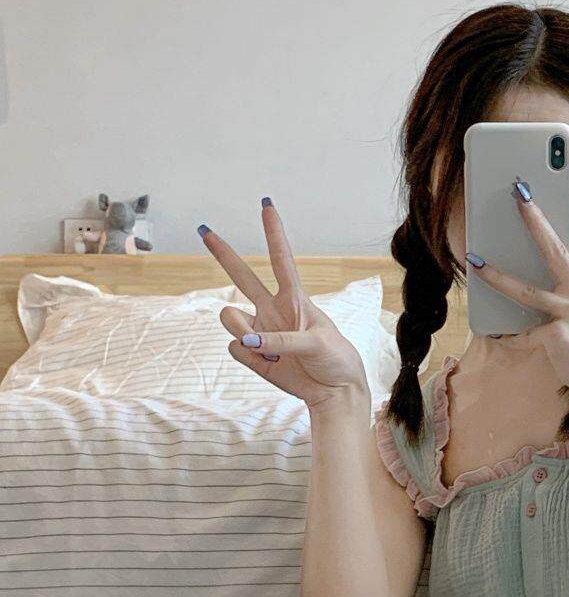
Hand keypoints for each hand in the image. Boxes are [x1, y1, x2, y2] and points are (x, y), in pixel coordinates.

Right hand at [199, 200, 368, 411]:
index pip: (281, 260)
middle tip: (203, 229)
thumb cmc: (336, 360)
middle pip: (242, 276)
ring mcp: (261, 331)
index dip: (274, 233)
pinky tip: (272, 363)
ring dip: (239, 329)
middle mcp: (273, 311)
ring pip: (230, 318)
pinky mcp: (253, 355)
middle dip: (223, 253)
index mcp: (295, 300)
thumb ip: (283, 338)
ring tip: (263, 345)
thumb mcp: (319, 343)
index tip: (266, 204)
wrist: (334, 392)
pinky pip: (236, 348)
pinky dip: (251, 357)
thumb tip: (248, 340)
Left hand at [465, 179, 568, 400]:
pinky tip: (496, 334)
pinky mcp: (557, 336)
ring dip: (497, 275)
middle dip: (535, 219)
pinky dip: (509, 336)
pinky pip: (524, 334)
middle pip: (555, 249)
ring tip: (475, 259)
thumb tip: (551, 272)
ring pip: (526, 290)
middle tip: (519, 193)